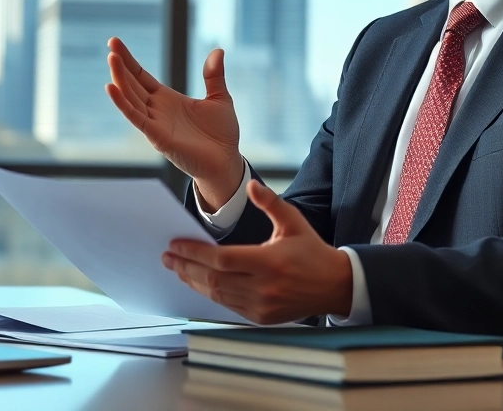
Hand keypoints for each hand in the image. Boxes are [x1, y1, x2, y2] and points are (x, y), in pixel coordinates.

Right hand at [105, 37, 243, 205]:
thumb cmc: (221, 134)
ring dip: (120, 80)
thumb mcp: (219, 98)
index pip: (141, 76)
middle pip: (132, 84)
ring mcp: (155, 123)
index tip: (114, 42)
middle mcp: (156, 110)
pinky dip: (123, 104)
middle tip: (111, 45)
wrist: (226, 162)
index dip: (129, 61)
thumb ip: (214, 76)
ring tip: (111, 59)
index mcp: (167, 99)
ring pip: (131, 98)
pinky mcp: (157, 137)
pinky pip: (136, 118)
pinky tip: (111, 88)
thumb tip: (218, 50)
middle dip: (121, 66)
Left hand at [162, 180, 353, 324]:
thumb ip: (271, 203)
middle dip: (186, 267)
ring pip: (217, 295)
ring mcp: (262, 305)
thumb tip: (251, 186)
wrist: (335, 286)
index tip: (175, 244)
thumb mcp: (294, 222)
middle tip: (167, 256)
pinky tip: (198, 282)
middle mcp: (264, 287)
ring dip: (193, 281)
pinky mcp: (261, 317)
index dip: (195, 252)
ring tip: (177, 267)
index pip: (222, 259)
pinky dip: (209, 293)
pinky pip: (227, 306)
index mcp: (271, 262)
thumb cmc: (311, 251)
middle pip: (213, 278)